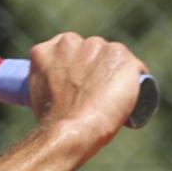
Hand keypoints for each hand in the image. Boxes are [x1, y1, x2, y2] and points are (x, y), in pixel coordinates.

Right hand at [28, 32, 149, 153]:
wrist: (71, 129)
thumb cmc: (52, 119)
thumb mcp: (35, 91)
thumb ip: (45, 78)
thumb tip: (55, 84)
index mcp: (46, 49)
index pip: (67, 49)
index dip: (75, 64)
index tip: (78, 80)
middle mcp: (70, 42)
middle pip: (91, 49)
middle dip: (95, 64)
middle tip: (95, 90)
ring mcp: (97, 48)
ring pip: (113, 57)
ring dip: (114, 70)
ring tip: (112, 95)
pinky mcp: (122, 57)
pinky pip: (136, 68)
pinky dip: (135, 80)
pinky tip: (131, 94)